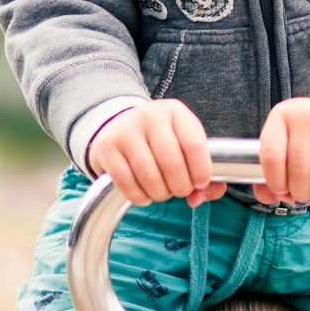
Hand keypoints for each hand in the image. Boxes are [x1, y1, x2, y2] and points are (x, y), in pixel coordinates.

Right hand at [88, 100, 226, 208]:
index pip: (194, 145)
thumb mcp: (183, 144)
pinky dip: (139, 197)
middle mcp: (150, 116)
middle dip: (180, 187)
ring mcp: (126, 130)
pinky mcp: (107, 147)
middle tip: (179, 190)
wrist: (118, 125)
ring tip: (161, 192)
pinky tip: (144, 195)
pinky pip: (126, 182)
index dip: (201, 171)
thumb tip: (198, 198)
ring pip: (149, 176)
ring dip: (160, 194)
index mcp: (175, 112)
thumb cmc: (159, 140)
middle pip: (172, 164)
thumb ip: (202, 173)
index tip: (200, 183)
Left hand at [253, 92, 309, 206]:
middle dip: (301, 193)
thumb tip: (272, 197)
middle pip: (299, 169)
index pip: (271, 156)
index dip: (276, 182)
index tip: (282, 190)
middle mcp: (305, 115)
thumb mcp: (285, 145)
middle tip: (305, 194)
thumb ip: (270, 173)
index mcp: (281, 117)